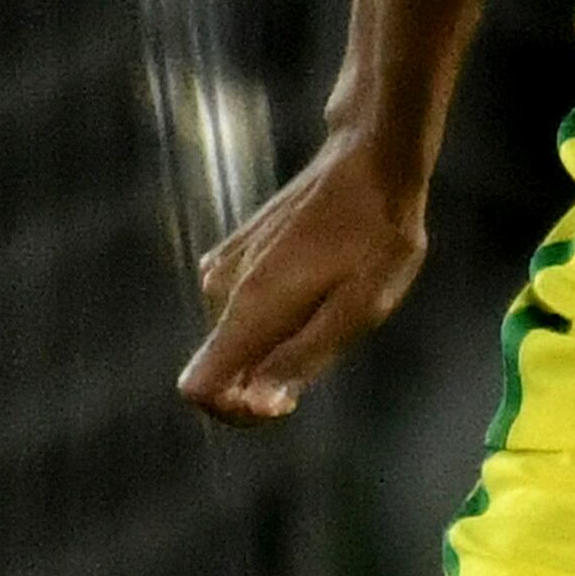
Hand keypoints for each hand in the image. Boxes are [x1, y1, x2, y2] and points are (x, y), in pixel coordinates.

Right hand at [177, 131, 429, 423]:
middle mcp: (221, 290)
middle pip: (221, 369)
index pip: (199, 387)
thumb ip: (303, 358)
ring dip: (278, 343)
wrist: (368, 164)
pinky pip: (243, 313)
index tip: (285, 400)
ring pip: (237, 341)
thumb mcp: (358, 309)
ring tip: (330, 305)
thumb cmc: (375, 238)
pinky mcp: (232, 256)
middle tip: (329, 340)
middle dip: (268, 378)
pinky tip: (319, 287)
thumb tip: (259, 405)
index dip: (236, 412)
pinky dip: (277, 318)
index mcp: (249, 308)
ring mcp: (222, 269)